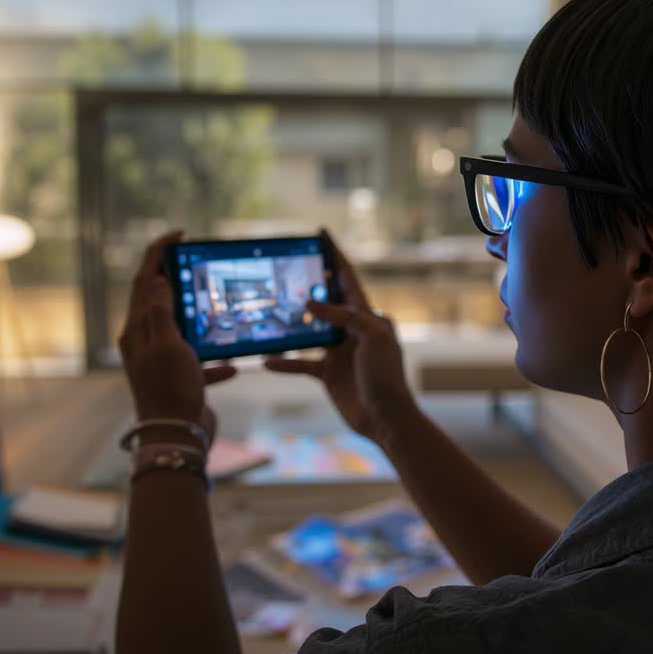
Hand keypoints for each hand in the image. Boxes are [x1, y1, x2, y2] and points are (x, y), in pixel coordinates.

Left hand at [118, 232, 237, 442]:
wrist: (177, 436)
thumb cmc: (170, 389)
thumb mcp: (166, 344)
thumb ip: (161, 311)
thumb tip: (155, 279)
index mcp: (136, 330)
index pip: (143, 280)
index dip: (158, 253)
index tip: (178, 235)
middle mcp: (145, 343)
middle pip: (158, 301)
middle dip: (176, 279)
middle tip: (197, 262)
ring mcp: (162, 363)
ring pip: (181, 330)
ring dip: (199, 318)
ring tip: (218, 308)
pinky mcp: (179, 381)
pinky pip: (200, 363)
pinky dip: (215, 361)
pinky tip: (232, 365)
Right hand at [264, 231, 415, 446]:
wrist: (385, 418)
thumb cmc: (386, 375)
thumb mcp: (371, 337)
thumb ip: (342, 316)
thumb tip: (310, 302)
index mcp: (369, 316)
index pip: (349, 280)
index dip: (336, 256)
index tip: (323, 235)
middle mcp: (353, 331)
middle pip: (327, 302)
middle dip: (309, 286)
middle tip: (286, 272)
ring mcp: (339, 352)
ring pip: (310, 332)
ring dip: (292, 325)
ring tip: (271, 311)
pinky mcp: (328, 373)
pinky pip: (301, 363)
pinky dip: (285, 363)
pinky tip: (267, 360)